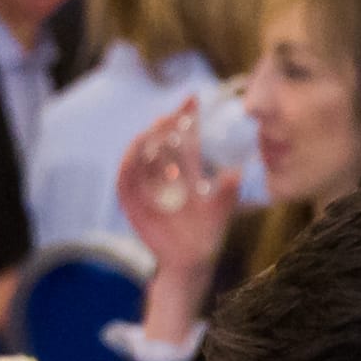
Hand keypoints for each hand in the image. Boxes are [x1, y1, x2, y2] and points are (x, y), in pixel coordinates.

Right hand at [118, 99, 237, 313]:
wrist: (189, 262)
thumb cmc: (207, 234)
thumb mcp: (219, 212)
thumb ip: (226, 194)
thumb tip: (236, 175)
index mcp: (186, 168)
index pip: (184, 136)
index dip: (187, 117)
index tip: (193, 99)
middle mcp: (164, 172)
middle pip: (161, 140)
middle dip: (166, 125)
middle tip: (174, 114)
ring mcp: (146, 186)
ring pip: (140, 154)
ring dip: (146, 140)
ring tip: (157, 129)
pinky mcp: (132, 202)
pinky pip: (125, 179)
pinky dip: (128, 164)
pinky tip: (136, 152)